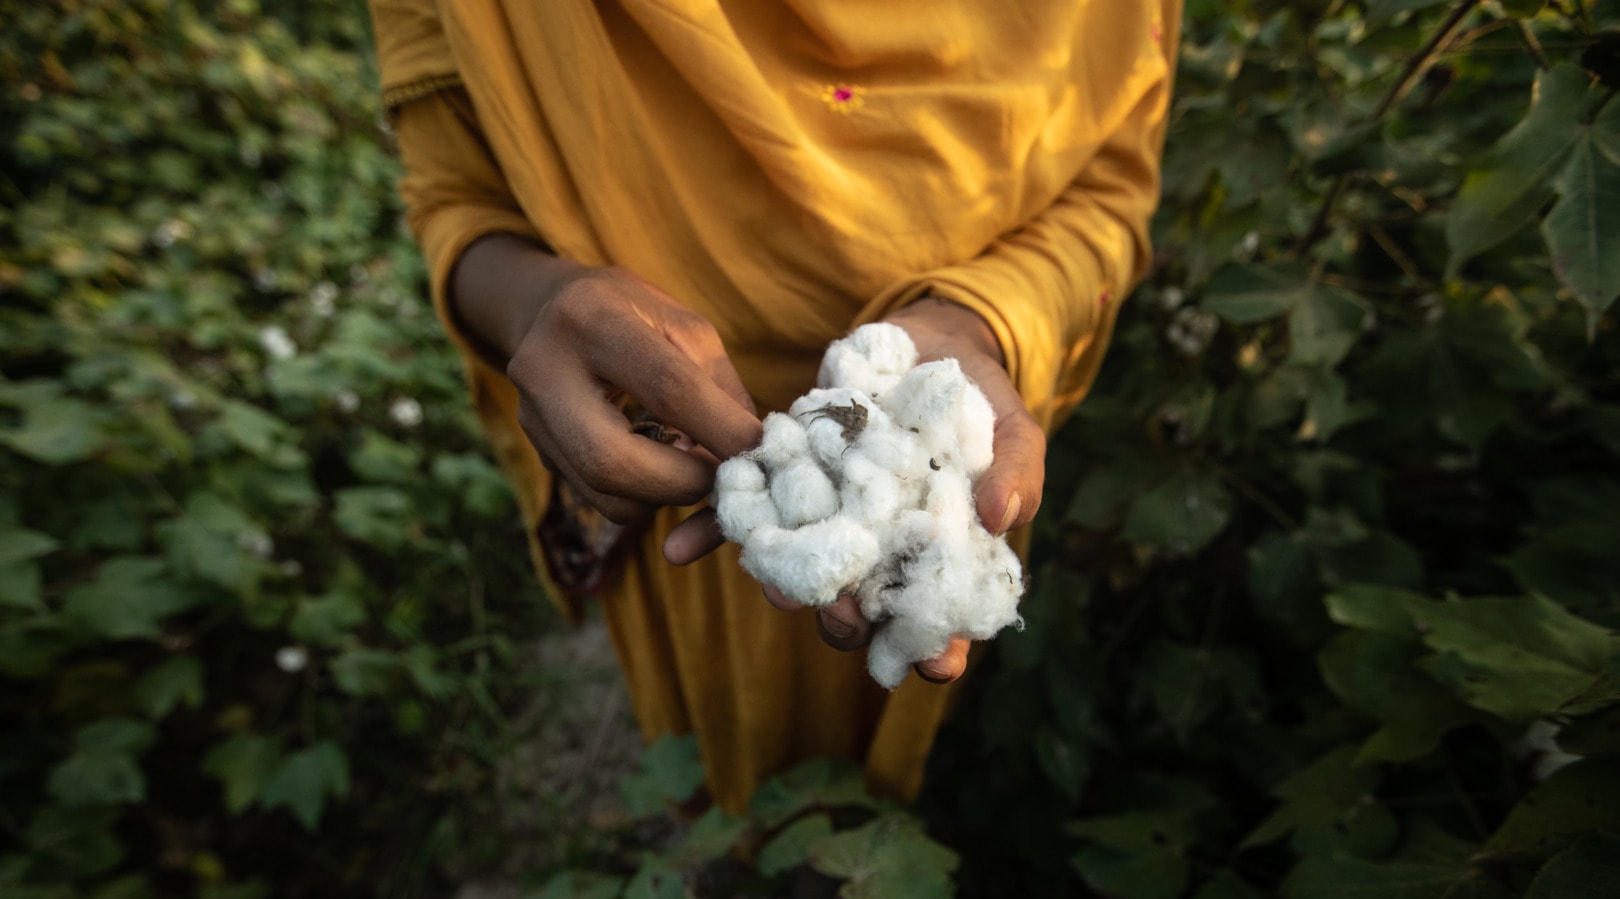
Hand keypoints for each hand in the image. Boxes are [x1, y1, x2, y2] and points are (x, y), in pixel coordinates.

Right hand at [451, 236, 761, 523]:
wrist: (550, 311)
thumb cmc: (635, 316)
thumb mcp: (686, 328)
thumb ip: (719, 390)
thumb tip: (750, 459)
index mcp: (591, 319)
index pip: (667, 388)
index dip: (721, 429)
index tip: (760, 450)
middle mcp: (544, 370)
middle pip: (612, 460)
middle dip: (682, 482)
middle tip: (721, 476)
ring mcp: (532, 418)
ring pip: (607, 495)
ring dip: (666, 497)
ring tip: (690, 464)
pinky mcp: (538, 454)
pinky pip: (601, 501)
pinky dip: (645, 498)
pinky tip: (659, 466)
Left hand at [668, 296, 1044, 683]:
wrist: (928, 342)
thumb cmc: (982, 402)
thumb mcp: (1015, 432)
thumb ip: (1020, 473)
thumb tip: (1004, 518)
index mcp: (935, 558)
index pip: (938, 620)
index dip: (939, 649)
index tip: (936, 665)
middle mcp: (875, 550)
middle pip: (859, 605)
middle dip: (848, 621)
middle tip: (842, 618)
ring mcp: (829, 518)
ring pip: (801, 569)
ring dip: (785, 588)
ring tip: (776, 591)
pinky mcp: (787, 480)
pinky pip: (744, 515)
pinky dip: (711, 532)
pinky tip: (678, 549)